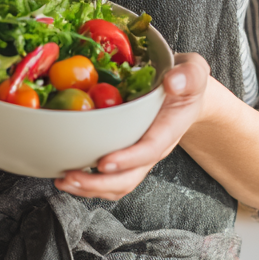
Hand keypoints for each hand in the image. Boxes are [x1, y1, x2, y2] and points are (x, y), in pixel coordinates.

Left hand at [53, 53, 210, 199]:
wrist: (186, 94)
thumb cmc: (187, 82)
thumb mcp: (194, 71)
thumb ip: (188, 76)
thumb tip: (173, 82)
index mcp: (169, 129)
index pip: (149, 149)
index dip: (127, 159)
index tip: (104, 163)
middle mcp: (153, 148)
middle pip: (129, 178)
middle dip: (98, 183)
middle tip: (70, 176)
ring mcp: (139, 154)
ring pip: (117, 184)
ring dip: (89, 188)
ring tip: (64, 181)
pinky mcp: (127, 154)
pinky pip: (110, 177)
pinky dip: (88, 182)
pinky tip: (67, 176)